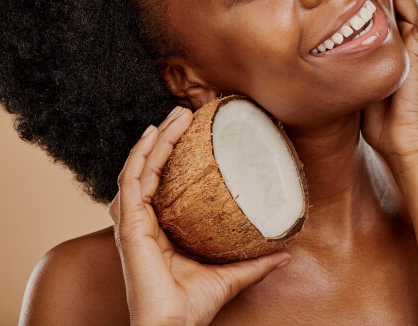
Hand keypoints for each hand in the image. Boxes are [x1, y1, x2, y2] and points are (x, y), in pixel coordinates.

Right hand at [109, 106, 290, 325]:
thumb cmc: (194, 305)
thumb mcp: (231, 275)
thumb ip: (255, 263)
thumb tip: (286, 252)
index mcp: (162, 228)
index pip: (165, 181)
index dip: (176, 154)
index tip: (195, 131)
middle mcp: (145, 220)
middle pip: (151, 168)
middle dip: (166, 137)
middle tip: (186, 112)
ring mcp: (135, 221)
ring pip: (140, 168)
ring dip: (156, 139)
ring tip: (175, 115)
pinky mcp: (131, 224)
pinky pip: (132, 182)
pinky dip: (140, 156)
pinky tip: (151, 136)